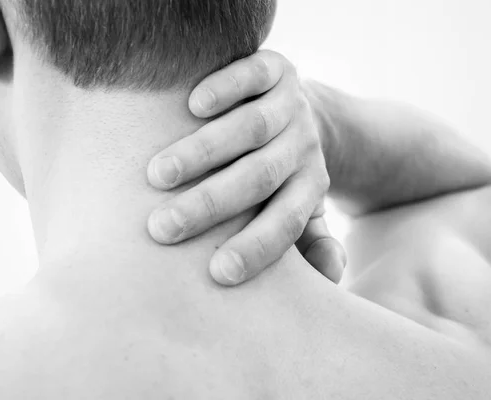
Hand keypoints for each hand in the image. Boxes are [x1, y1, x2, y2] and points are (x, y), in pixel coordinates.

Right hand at [147, 50, 345, 284]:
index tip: (218, 272)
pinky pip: (254, 74)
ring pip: (253, 127)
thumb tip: (332, 277)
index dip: (258, 247)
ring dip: (205, 151)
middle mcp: (302, 145)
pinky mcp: (275, 69)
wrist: (297, 111)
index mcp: (309, 185)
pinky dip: (226, 88)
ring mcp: (290, 104)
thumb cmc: (281, 172)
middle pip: (261, 176)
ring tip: (158, 175)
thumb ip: (313, 243)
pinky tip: (192, 105)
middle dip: (211, 204)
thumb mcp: (302, 209)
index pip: (288, 221)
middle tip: (161, 228)